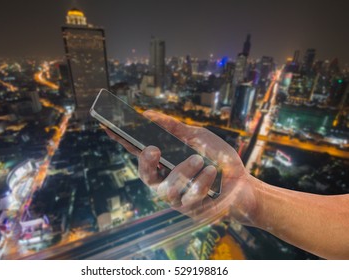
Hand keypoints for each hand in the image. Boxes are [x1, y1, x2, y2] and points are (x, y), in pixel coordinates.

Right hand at [105, 110, 258, 223]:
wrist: (245, 184)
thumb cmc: (218, 159)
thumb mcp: (197, 137)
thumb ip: (173, 128)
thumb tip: (147, 114)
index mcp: (165, 164)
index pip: (139, 152)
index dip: (123, 141)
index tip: (108, 126)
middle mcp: (166, 183)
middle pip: (145, 176)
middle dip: (146, 163)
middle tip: (153, 149)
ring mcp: (178, 199)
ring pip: (167, 189)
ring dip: (183, 171)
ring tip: (198, 159)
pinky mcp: (192, 211)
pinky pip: (190, 197)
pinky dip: (202, 181)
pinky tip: (212, 171)